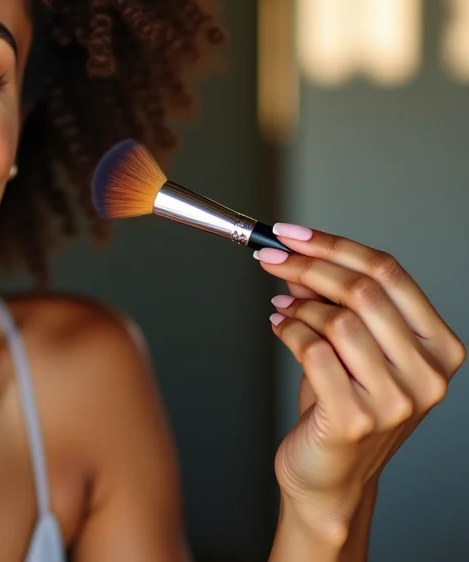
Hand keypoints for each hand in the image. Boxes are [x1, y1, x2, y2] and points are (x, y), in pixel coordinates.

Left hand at [256, 224, 464, 535]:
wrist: (330, 476)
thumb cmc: (341, 407)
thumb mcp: (350, 347)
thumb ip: (337, 302)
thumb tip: (301, 256)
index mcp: (440, 347)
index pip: (390, 273)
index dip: (335, 245)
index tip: (291, 233)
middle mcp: (428, 374)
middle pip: (363, 291)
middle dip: (306, 265)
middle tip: (269, 257)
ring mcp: (396, 400)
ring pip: (337, 320)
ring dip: (298, 306)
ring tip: (281, 309)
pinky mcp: (356, 418)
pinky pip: (313, 351)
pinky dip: (288, 331)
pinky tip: (279, 329)